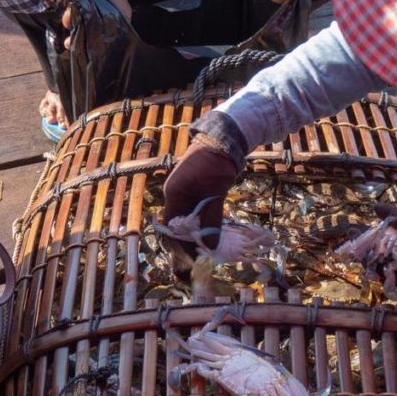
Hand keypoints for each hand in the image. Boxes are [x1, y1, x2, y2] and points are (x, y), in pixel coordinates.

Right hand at [163, 134, 239, 249]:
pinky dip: (205, 220)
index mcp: (174, 193)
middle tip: (204, 254)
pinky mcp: (196, 189)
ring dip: (199, 231)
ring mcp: (185, 191)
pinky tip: (215, 230)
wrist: (224, 139)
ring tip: (210, 245)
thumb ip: (211, 220)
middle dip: (190, 239)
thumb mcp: (215, 193)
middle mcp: (176, 193)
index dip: (181, 243)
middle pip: (179, 223)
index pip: (172, 226)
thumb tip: (210, 246)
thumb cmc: (216, 163)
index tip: (195, 257)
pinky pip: (197, 210)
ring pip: (189, 218)